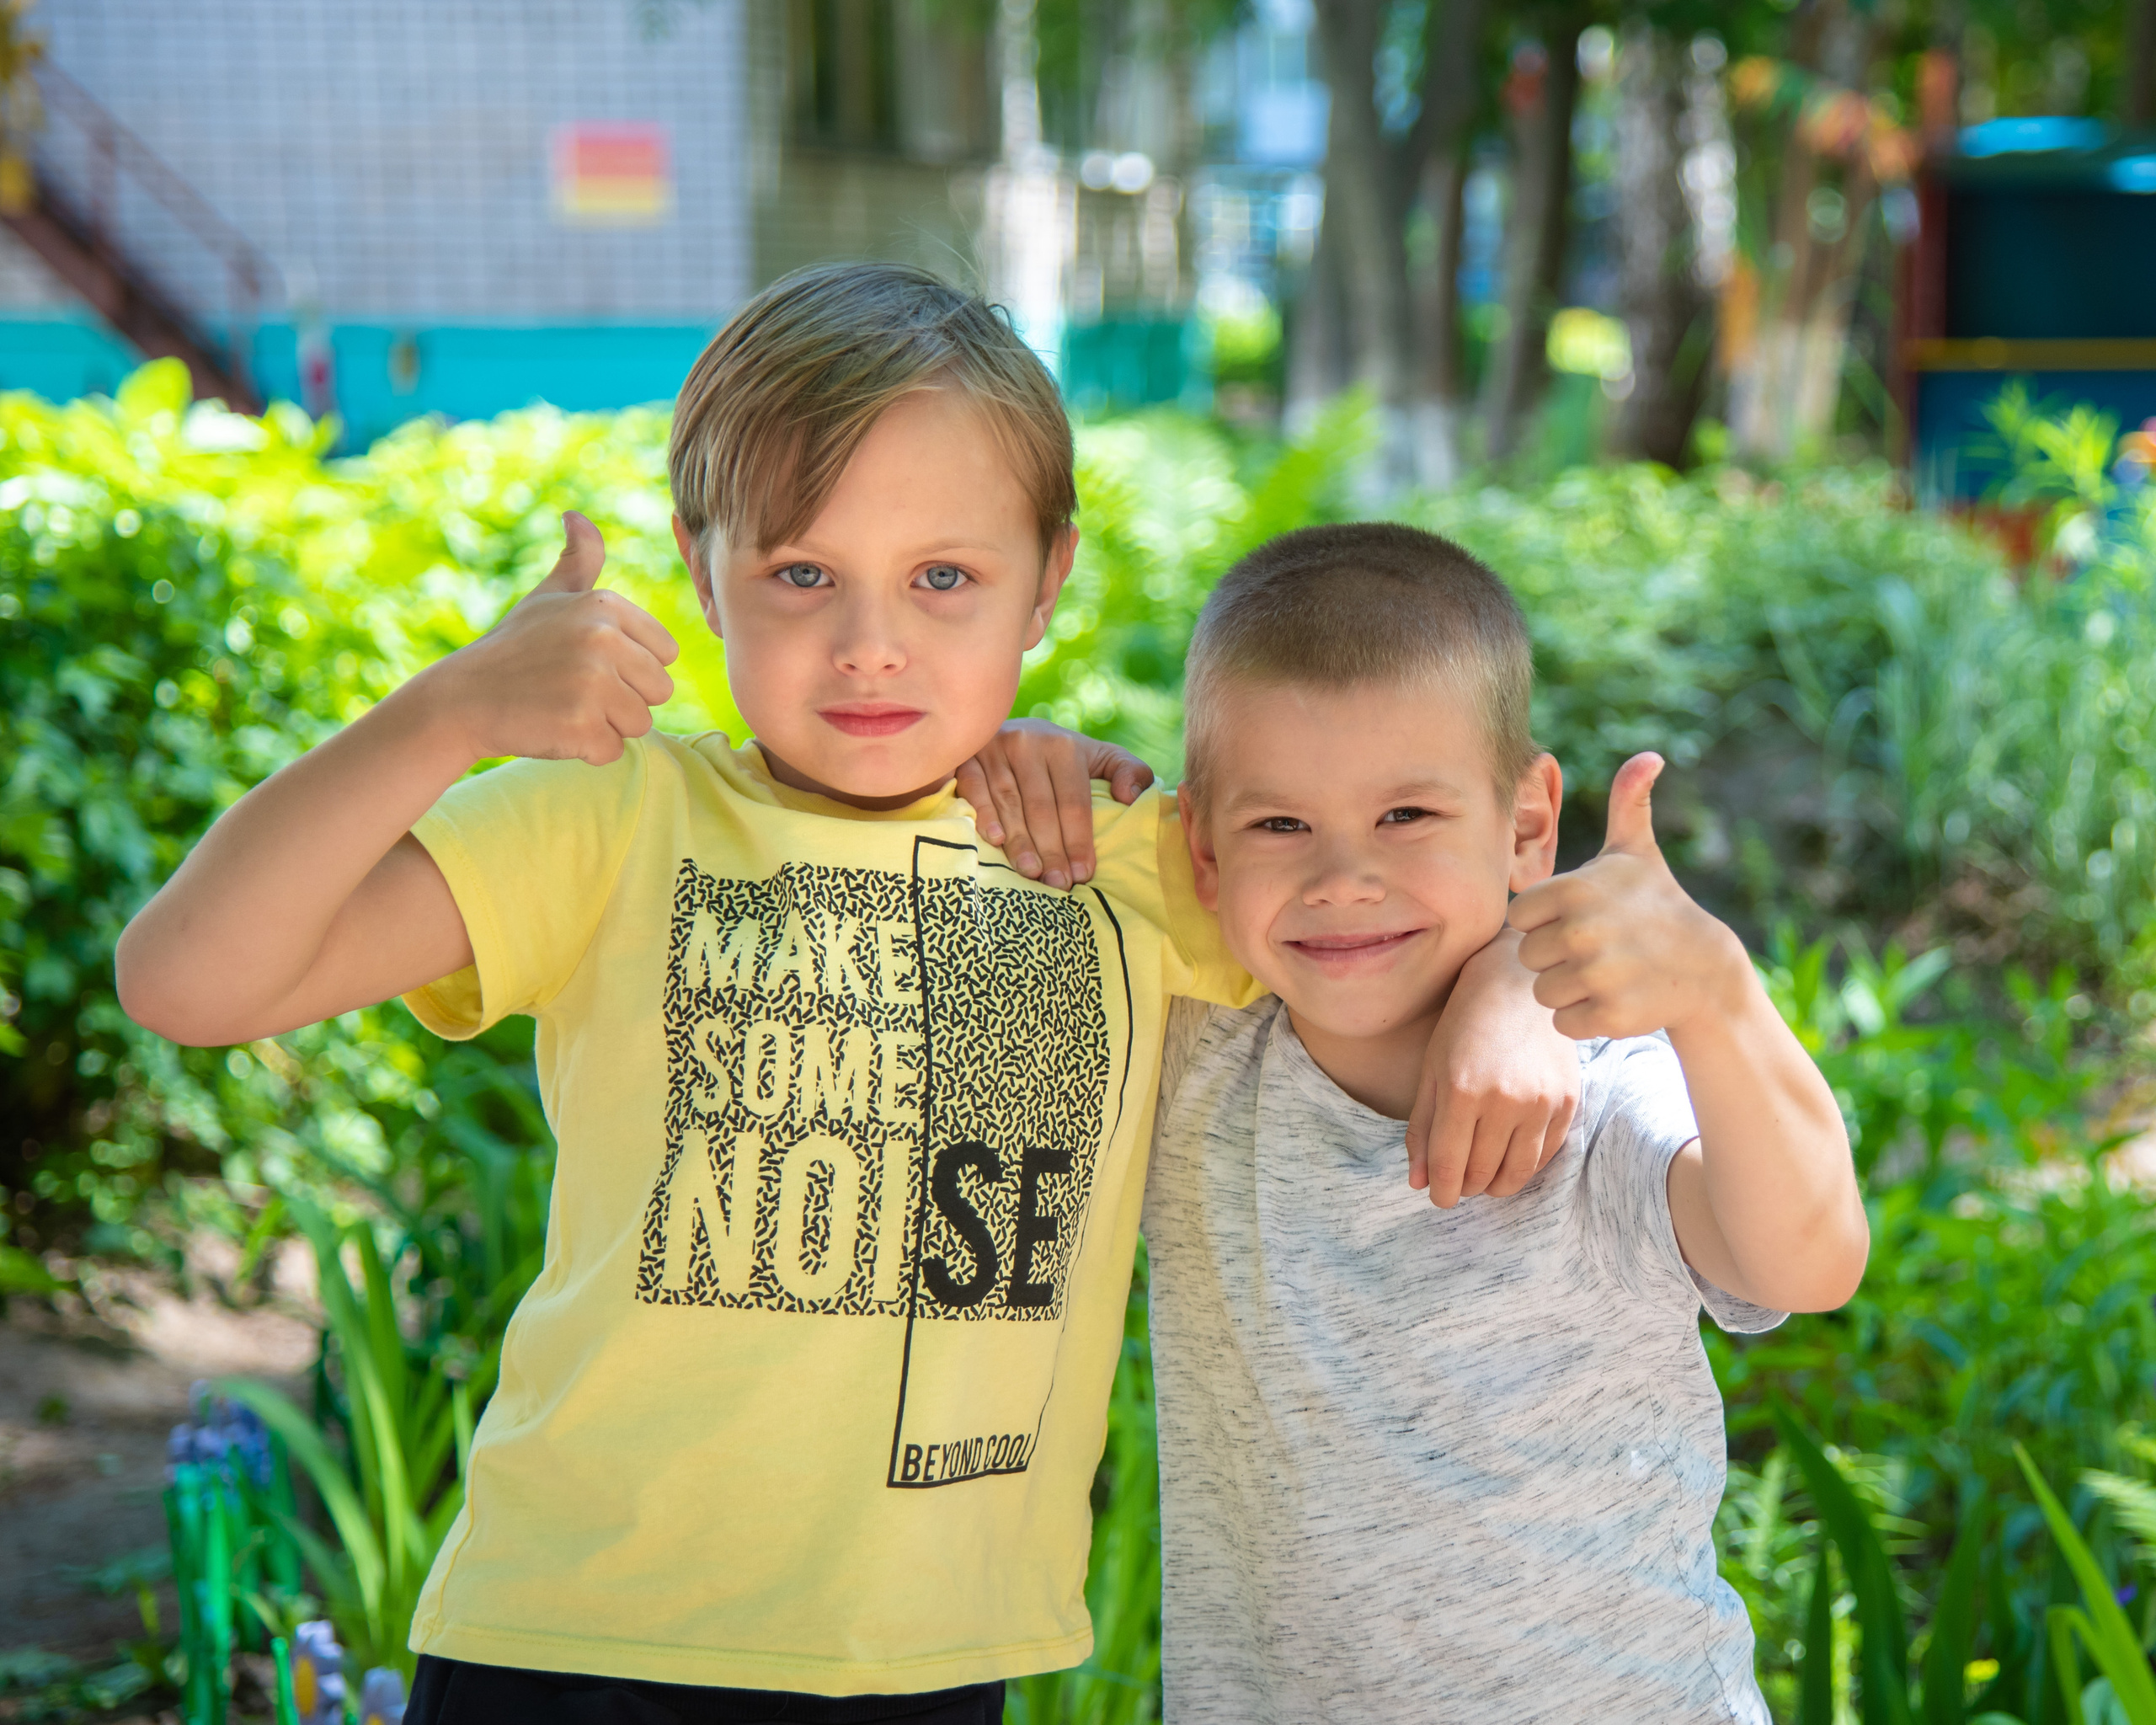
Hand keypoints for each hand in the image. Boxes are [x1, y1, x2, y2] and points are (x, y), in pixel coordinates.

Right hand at [422, 513, 679, 767]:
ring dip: (607, 725)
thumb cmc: (513, 648)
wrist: (461, 698)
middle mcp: (603, 639)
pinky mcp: (581, 725)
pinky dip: (587, 750)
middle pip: (659, 691)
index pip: (665, 654)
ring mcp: (592, 683)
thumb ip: (578, 560)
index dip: (634, 667)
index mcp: (606, 606)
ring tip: (564, 707)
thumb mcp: (547, 597)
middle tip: (576, 691)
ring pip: (640, 723)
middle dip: (624, 699)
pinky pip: (613, 750)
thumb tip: (577, 516)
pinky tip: (554, 728)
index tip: (591, 665)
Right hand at [955, 718, 1155, 888]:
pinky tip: (995, 839)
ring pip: (1009, 803)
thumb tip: (1130, 797)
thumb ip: (1127, 770)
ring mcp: (995, 748)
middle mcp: (1029, 743)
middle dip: (1051, 850)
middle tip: (1057, 884)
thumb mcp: (1098, 754)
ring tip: (1031, 873)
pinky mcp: (968, 756)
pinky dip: (984, 814)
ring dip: (1020, 842)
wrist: (1007, 723)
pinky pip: (974, 788)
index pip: (1074, 801)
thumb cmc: (1058, 754)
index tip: (1083, 874)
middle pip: (1041, 807)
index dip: (1079, 840)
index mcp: (1064, 746)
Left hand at [1405, 929, 1578, 1206]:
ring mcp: (1541, 1101)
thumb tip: (1418, 1182)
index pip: (1450, 1165)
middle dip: (1465, 1186)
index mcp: (1462, 1091)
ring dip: (1496, 1184)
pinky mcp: (1568, 1100)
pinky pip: (1547, 1154)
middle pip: (1482, 1173)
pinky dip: (1525, 1165)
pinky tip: (1510, 1157)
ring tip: (1484, 1177)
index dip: (1441, 1190)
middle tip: (1459, 1182)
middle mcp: (1505, 1100)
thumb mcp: (1431, 1071)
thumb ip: (1422, 1128)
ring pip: (1518, 1172)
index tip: (1438, 1196)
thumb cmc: (1464, 1026)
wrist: (1517, 986)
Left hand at [1508, 753, 1746, 1040]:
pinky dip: (1584, 1017)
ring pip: (1543, 992)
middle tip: (1597, 948)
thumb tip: (1650, 755)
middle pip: (1527, 957)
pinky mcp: (1609, 1016)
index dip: (1545, 921)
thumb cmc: (1657, 904)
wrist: (1705, 968)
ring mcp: (1597, 976)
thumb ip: (1628, 803)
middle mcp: (1581, 932)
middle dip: (1556, 957)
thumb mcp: (1637, 853)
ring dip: (1569, 988)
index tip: (1580, 917)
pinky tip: (1614, 997)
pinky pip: (1564, 1023)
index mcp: (1573, 890)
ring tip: (1606, 972)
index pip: (1519, 917)